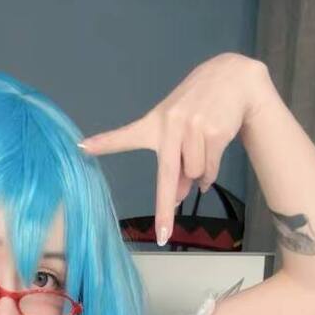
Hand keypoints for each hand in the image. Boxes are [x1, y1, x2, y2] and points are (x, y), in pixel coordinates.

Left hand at [78, 53, 274, 243]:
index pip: (126, 135)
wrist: (232, 79)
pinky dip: (211, 173)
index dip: (104, 143)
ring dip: (199, 175)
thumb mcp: (180, 130)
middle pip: (166, 176)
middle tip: (163, 235)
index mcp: (155, 124)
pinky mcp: (213, 131)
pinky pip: (209, 169)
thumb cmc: (199, 108)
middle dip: (165, 210)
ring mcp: (192, 127)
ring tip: (204, 151)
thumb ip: (175, 163)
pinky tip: (214, 153)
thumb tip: (177, 198)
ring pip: (194, 174)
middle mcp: (170, 124)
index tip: (82, 148)